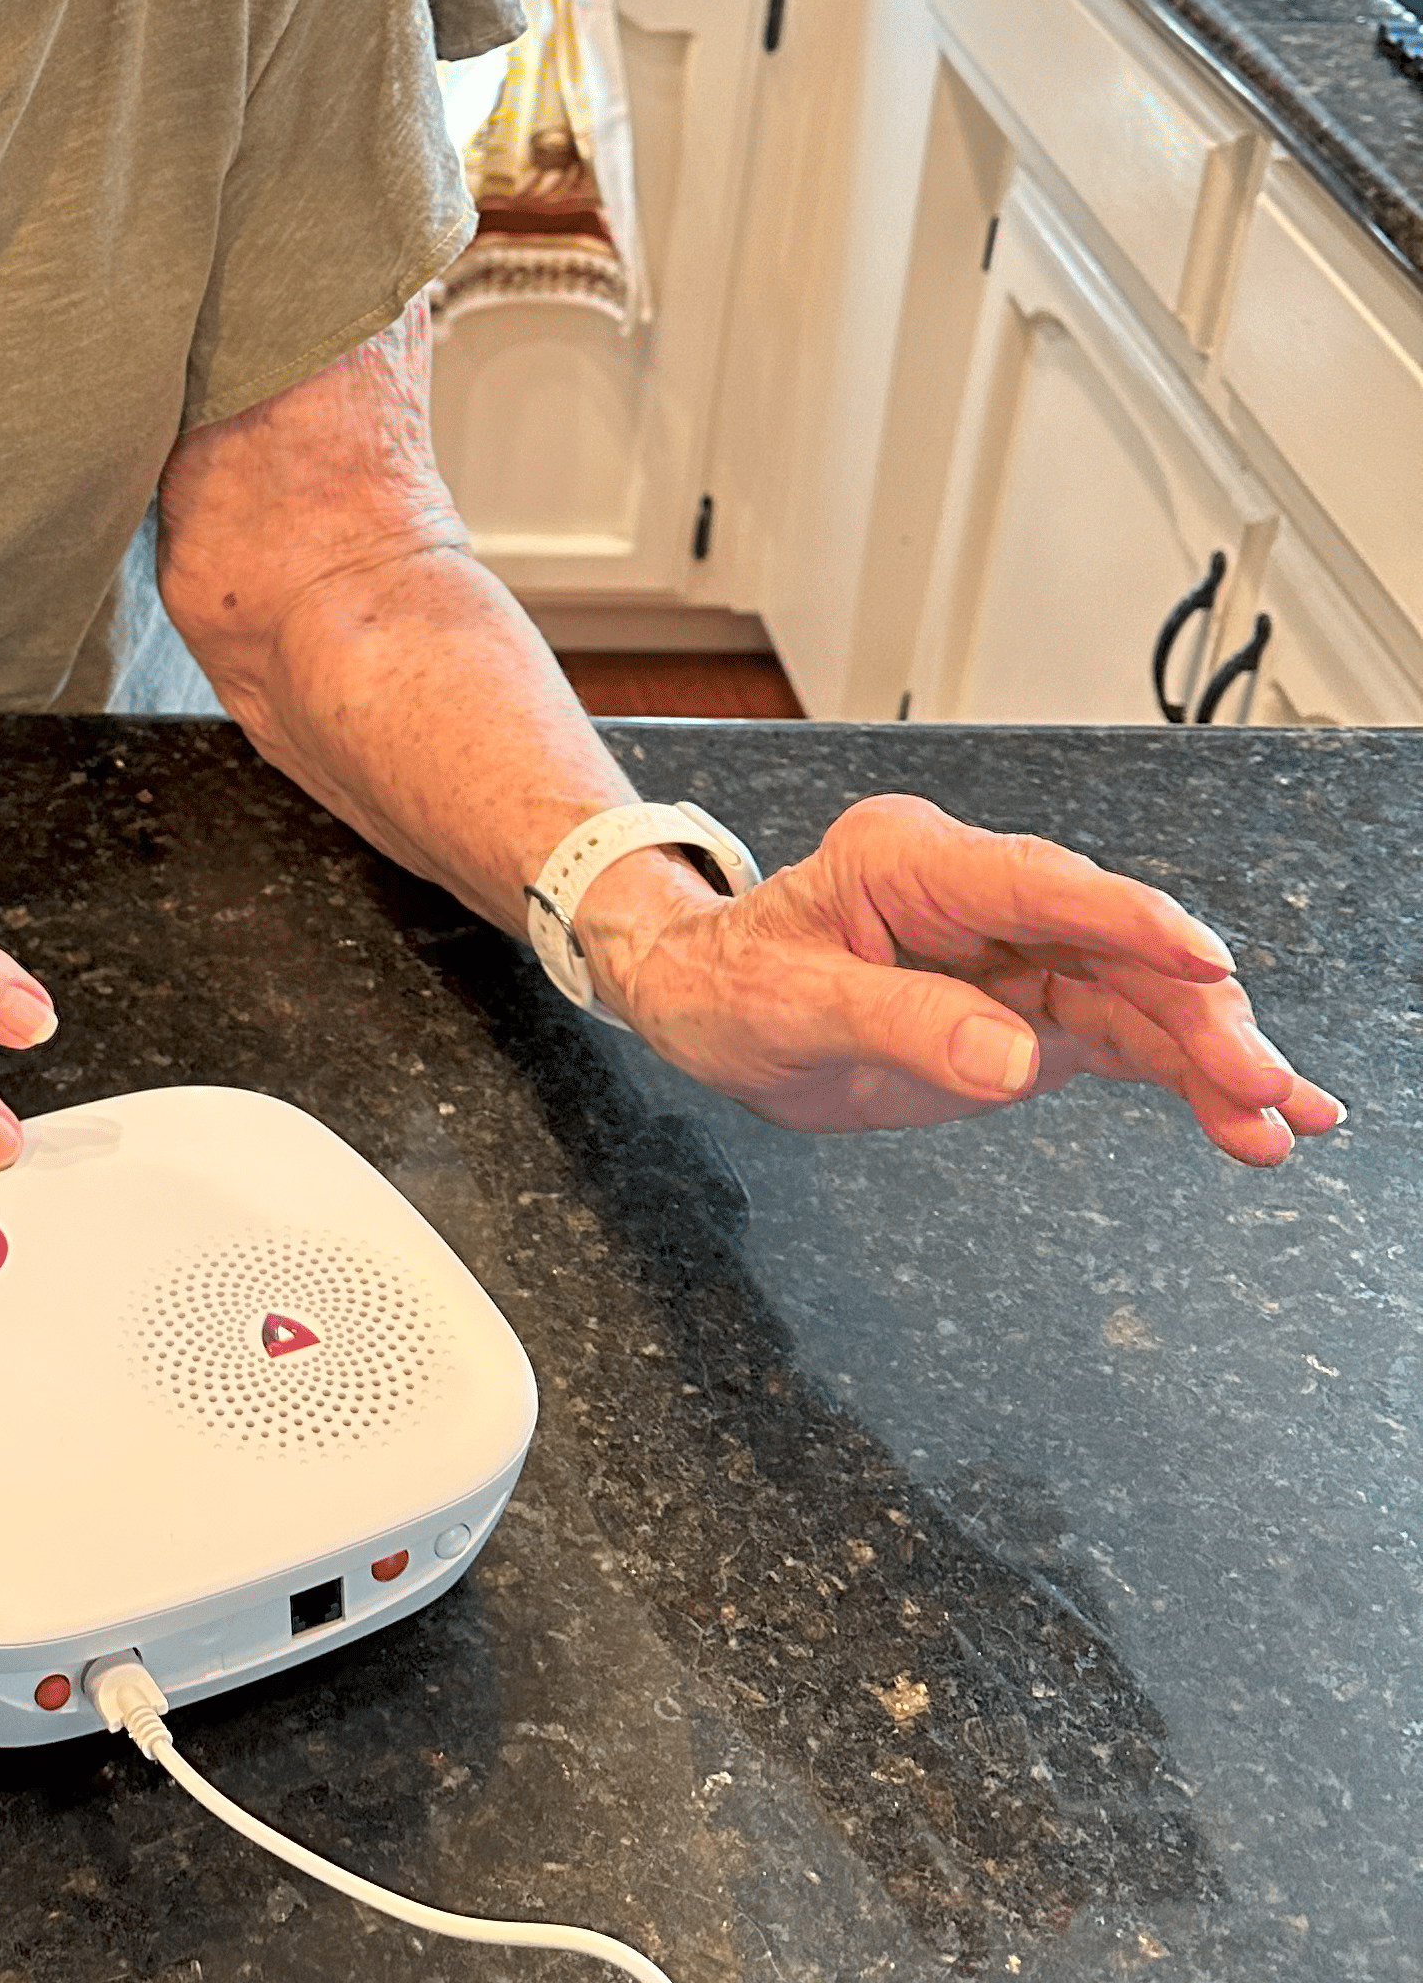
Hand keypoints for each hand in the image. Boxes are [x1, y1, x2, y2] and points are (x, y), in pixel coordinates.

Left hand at [586, 793, 1340, 1168]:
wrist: (701, 1002)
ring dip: (1209, 1057)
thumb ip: (902, 1026)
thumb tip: (1011, 1060)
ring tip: (1282, 1120)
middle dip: (1196, 1013)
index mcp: (911, 862)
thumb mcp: (789, 1007)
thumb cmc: (727, 982)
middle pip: (1110, 945)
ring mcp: (1012, 951)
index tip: (1205, 961)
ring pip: (1134, 997)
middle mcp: (978, 896)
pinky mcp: (1027, 1007)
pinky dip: (1183, 1076)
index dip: (1130, 921)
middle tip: (1261, 1084)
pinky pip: (1118, 1037)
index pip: (1039, 883)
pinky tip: (1247, 1116)